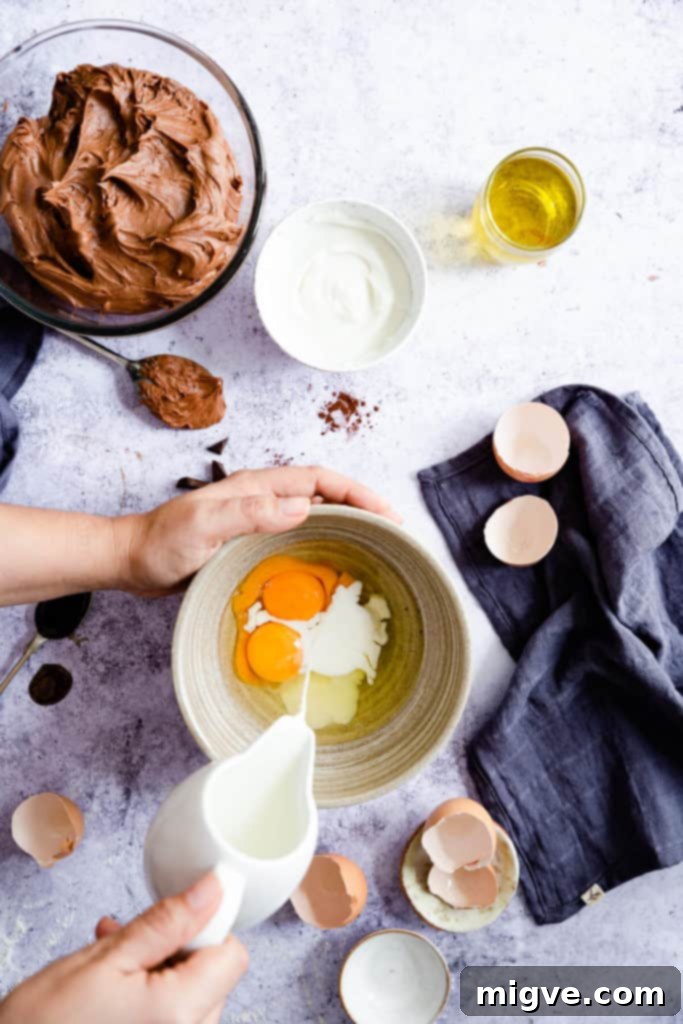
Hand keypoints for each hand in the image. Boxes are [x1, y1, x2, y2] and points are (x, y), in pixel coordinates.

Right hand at [0, 873, 247, 1023]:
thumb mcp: (105, 958)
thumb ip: (168, 922)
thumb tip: (214, 888)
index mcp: (181, 1013)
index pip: (232, 955)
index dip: (205, 927)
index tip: (175, 916)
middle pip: (213, 977)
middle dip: (177, 951)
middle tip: (133, 941)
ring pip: (192, 997)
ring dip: (160, 972)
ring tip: (115, 963)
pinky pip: (173, 1020)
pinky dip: (152, 998)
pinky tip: (117, 987)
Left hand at [115, 465, 399, 595]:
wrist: (133, 560)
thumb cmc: (163, 542)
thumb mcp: (204, 525)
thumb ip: (250, 512)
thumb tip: (305, 507)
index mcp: (258, 487)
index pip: (320, 480)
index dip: (358, 493)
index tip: (387, 513)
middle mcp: (263, 498)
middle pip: (326, 494)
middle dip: (363, 507)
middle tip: (394, 534)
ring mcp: (259, 519)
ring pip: (316, 514)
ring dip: (348, 525)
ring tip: (375, 548)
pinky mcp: (253, 540)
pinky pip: (299, 536)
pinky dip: (324, 543)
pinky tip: (333, 564)